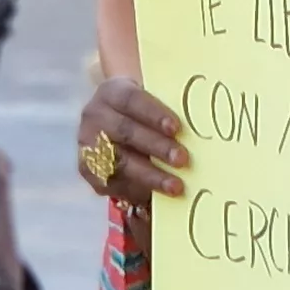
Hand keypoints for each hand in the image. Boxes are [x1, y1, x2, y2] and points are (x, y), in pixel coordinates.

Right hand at [79, 78, 187, 206]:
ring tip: (176, 186)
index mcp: (112, 92)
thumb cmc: (145, 110)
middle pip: (126, 132)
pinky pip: (112, 182)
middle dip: (156, 147)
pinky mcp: (87, 169)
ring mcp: (87, 143)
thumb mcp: (152, 99)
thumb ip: (169, 109)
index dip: (154, 114)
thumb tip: (202, 125)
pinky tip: (156, 197)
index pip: (132, 100)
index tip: (177, 128)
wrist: (116, 120)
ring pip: (119, 162)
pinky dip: (136, 190)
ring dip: (150, 176)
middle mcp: (95, 115)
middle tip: (183, 160)